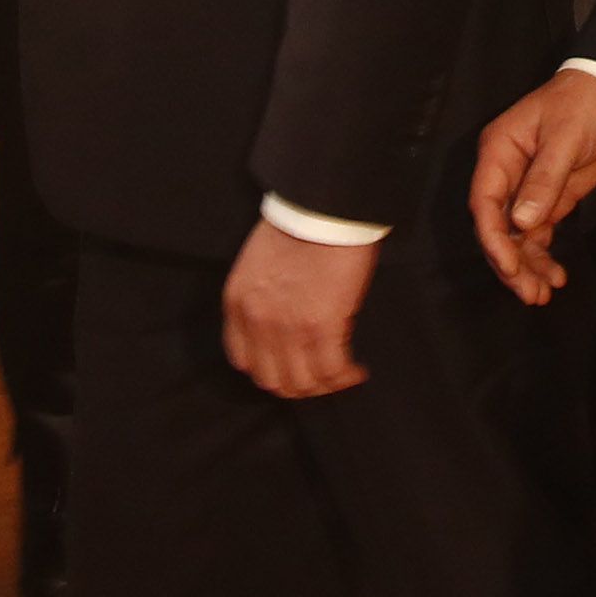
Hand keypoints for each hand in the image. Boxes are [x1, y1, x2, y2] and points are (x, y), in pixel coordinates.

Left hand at [222, 218, 375, 397]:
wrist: (321, 209)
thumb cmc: (296, 227)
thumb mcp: (257, 266)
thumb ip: (260, 300)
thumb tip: (281, 328)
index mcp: (237, 303)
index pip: (244, 361)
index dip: (271, 371)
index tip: (292, 368)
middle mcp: (257, 320)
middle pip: (273, 380)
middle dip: (299, 386)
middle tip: (321, 377)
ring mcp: (288, 327)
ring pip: (303, 384)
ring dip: (325, 385)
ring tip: (343, 374)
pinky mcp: (322, 326)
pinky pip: (332, 371)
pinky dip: (346, 376)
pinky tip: (357, 369)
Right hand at [469, 69, 595, 304]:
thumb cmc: (583, 106)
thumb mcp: (565, 139)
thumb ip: (544, 181)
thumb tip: (522, 222)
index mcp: (499, 153)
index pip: (485, 202)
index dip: (493, 238)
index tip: (509, 266)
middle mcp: (506, 174)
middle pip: (497, 226)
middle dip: (509, 262)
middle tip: (529, 293)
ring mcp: (527, 189)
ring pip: (517, 236)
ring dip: (526, 266)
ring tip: (542, 295)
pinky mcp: (549, 199)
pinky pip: (538, 235)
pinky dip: (543, 257)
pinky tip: (555, 277)